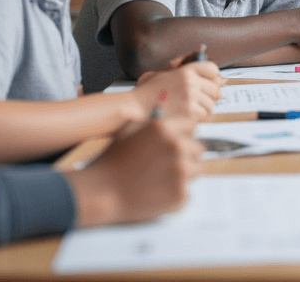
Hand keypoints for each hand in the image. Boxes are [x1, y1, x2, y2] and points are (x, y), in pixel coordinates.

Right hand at [68, 116, 202, 226]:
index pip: (192, 126)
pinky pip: (188, 191)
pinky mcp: (181, 193)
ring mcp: (181, 170)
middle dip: (186, 156)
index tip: (173, 145)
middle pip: (198, 148)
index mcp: (165, 128)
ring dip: (185, 174)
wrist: (101, 193)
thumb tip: (160, 106)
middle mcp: (177, 146)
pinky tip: (157, 194)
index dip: (183, 136)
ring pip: (197, 169)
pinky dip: (176, 194)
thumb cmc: (111, 161)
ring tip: (160, 179)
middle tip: (165, 166)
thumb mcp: (126, 132)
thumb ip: (147, 119)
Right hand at [134, 61, 223, 121]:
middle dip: (210, 96)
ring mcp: (191, 97)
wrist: (134, 108)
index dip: (213, 77)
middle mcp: (190, 82)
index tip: (210, 83)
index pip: (212, 68)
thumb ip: (183, 72)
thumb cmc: (146, 93)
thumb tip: (218, 79)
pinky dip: (198, 118)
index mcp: (185, 70)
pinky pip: (204, 115)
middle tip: (199, 101)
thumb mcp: (162, 74)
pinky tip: (186, 118)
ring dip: (204, 109)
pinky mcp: (190, 113)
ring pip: (211, 104)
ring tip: (189, 110)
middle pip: (215, 88)